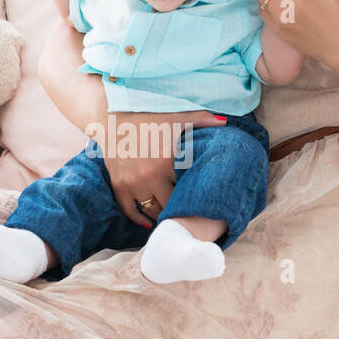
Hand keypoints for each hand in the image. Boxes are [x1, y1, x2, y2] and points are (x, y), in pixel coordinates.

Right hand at [89, 109, 227, 226]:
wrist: (113, 115)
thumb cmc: (149, 116)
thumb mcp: (176, 117)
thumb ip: (201, 119)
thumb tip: (225, 122)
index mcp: (167, 160)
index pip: (187, 187)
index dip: (195, 193)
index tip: (202, 197)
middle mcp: (150, 175)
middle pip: (171, 204)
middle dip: (179, 207)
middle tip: (188, 211)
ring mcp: (133, 182)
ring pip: (152, 211)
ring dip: (162, 215)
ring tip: (171, 217)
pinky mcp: (119, 185)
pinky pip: (129, 210)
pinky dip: (138, 219)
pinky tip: (148, 223)